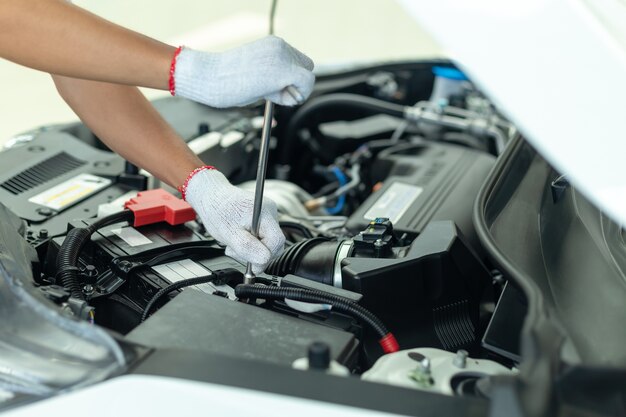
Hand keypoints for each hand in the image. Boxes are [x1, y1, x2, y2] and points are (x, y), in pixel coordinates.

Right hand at [173, 35, 314, 107]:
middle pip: (306, 67)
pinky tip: (275, 96)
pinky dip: (297, 95)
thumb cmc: (228, 78)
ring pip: (307, 78)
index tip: (274, 86)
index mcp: (273, 44)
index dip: (290, 78)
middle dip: (295, 83)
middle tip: (272, 92)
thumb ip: (275, 75)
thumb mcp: (257, 71)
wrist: (211, 77)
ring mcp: (283, 58)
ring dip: (293, 90)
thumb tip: (293, 89)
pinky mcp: (284, 71)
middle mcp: (281, 47)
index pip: (297, 61)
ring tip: (266, 92)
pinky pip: (306, 85)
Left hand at [184, 169, 284, 273]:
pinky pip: (265, 237)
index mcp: (263, 213)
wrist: (212, 196)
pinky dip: (253, 241)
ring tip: (236, 241)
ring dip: (253, 248)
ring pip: (269, 242)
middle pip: (275, 244)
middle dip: (257, 253)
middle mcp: (271, 211)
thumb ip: (247, 248)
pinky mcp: (265, 217)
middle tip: (237, 250)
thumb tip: (262, 262)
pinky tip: (241, 236)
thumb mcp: (229, 234)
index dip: (265, 256)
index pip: (276, 242)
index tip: (250, 263)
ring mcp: (269, 213)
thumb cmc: (217, 211)